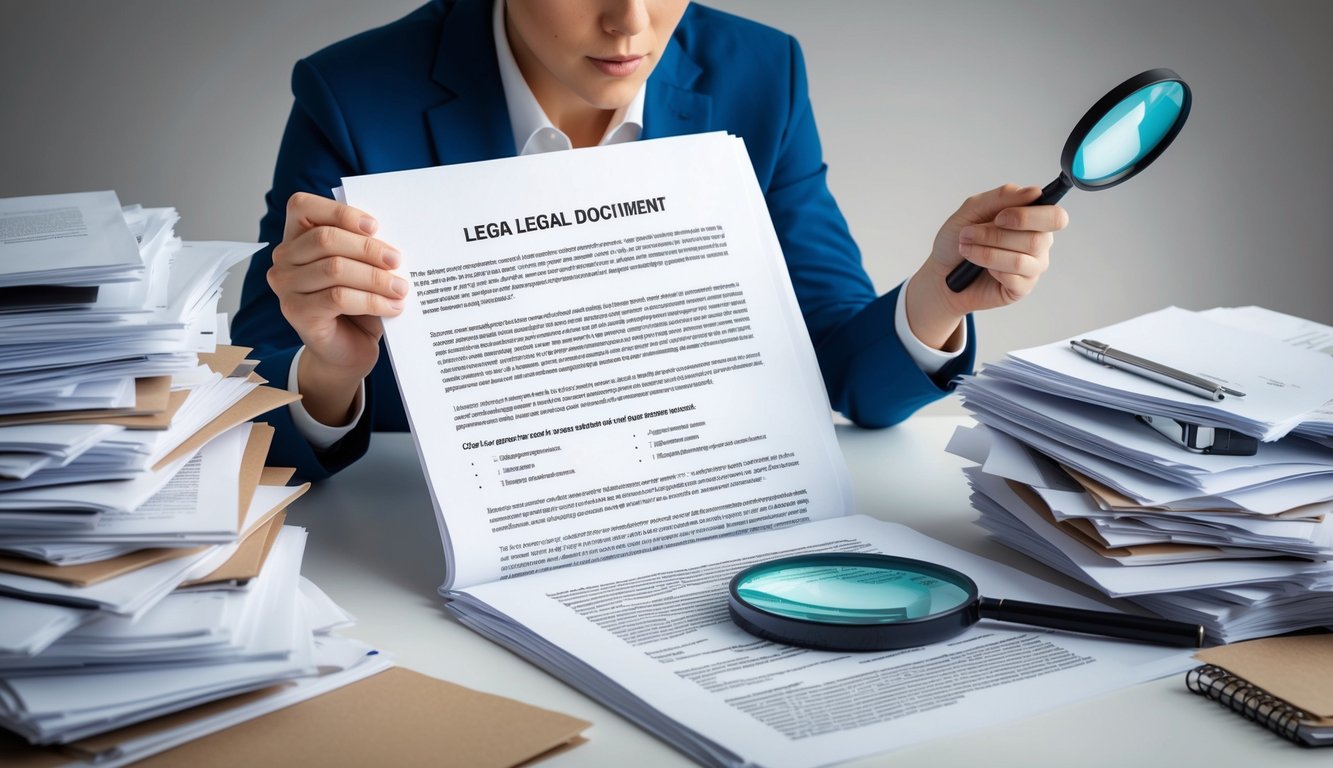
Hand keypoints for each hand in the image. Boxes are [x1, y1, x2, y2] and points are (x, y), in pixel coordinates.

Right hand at [267, 192, 405, 424]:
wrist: (348, 349)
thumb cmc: (356, 303)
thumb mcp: (361, 268)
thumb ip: (365, 247)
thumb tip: (392, 238)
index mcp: (296, 237)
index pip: (302, 207)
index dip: (339, 212)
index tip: (375, 226)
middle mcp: (283, 259)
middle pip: (325, 239)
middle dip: (368, 248)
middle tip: (397, 261)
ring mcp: (285, 287)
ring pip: (335, 269)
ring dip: (375, 278)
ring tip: (401, 288)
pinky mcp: (296, 312)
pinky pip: (338, 297)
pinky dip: (372, 300)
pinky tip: (392, 307)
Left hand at [905, 184, 1067, 348]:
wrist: (940, 272)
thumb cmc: (957, 239)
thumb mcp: (972, 210)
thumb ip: (1001, 197)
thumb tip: (1034, 192)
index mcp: (1034, 219)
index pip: (1055, 217)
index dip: (1029, 217)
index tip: (999, 218)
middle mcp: (1039, 243)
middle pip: (1037, 239)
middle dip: (995, 236)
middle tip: (968, 233)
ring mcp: (1032, 267)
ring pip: (1021, 260)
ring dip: (986, 253)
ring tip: (965, 248)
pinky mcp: (1021, 288)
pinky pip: (1013, 279)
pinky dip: (990, 269)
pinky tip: (979, 268)